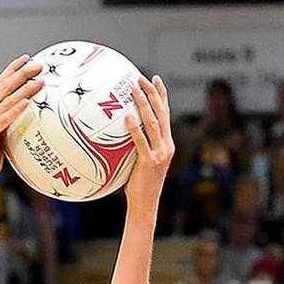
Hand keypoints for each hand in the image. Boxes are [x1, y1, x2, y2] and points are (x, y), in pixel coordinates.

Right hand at [0, 56, 43, 185]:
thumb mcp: (2, 136)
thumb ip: (10, 124)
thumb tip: (29, 118)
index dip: (12, 69)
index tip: (26, 58)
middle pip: (3, 86)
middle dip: (21, 73)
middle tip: (38, 64)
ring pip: (7, 100)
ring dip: (24, 89)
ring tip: (40, 81)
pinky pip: (4, 119)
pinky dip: (16, 109)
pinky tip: (27, 102)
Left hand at [123, 75, 174, 205]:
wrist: (146, 205)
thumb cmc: (138, 185)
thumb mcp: (139, 162)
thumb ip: (135, 146)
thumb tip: (117, 131)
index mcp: (166, 144)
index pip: (166, 114)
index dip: (162, 95)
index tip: (155, 79)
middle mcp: (166, 146)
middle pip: (162, 113)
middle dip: (153, 93)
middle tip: (141, 78)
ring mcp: (159, 154)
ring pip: (153, 124)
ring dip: (144, 105)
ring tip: (133, 90)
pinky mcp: (150, 163)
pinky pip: (141, 143)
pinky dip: (135, 129)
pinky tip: (127, 118)